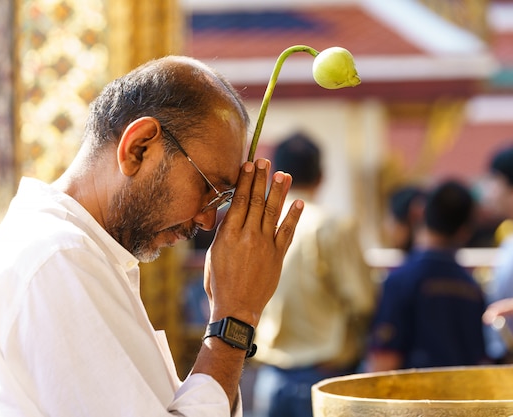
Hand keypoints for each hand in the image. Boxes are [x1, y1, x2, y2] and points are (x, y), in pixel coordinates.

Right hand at [203, 158, 302, 325]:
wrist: (235, 309)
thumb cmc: (218, 283)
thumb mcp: (213, 255)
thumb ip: (224, 233)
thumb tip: (231, 216)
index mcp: (228, 234)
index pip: (238, 201)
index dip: (245, 181)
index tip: (249, 165)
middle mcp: (247, 236)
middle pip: (255, 201)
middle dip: (261, 179)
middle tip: (265, 161)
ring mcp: (264, 245)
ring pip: (272, 212)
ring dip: (279, 191)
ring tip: (283, 174)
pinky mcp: (277, 256)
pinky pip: (287, 232)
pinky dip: (294, 216)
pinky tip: (299, 202)